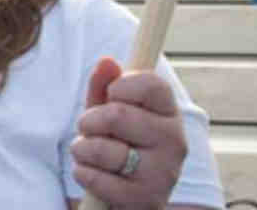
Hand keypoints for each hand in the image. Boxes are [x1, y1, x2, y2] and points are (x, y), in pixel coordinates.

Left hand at [70, 57, 187, 208]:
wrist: (129, 194)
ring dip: (81, 148)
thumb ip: (104, 85)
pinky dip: (82, 173)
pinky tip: (89, 172)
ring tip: (86, 152)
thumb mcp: (107, 110)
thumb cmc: (118, 142)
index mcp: (169, 112)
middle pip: (117, 115)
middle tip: (88, 128)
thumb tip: (107, 61)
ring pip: (104, 149)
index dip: (120, 86)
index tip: (111, 96)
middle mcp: (175, 141)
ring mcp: (164, 173)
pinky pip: (98, 179)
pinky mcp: (147, 198)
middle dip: (89, 120)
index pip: (151, 84)